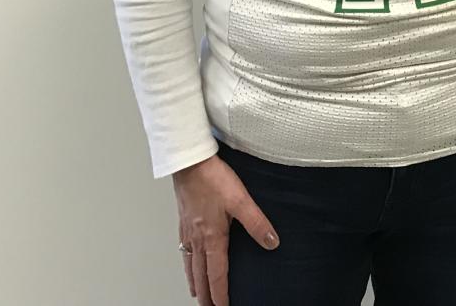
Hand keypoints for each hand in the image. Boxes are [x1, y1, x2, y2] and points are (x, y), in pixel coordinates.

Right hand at [173, 155, 278, 305]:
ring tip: (196, 293)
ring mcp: (188, 230)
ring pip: (190, 265)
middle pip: (201, 276)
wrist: (189, 162)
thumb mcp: (240, 200)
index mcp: (212, 238)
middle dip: (205, 295)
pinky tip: (188, 261)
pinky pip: (183, 251)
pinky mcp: (183, 220)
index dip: (220, 294)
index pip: (217, 275)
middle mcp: (197, 239)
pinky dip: (186, 264)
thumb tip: (271, 242)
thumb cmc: (212, 178)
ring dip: (195, 282)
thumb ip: (257, 223)